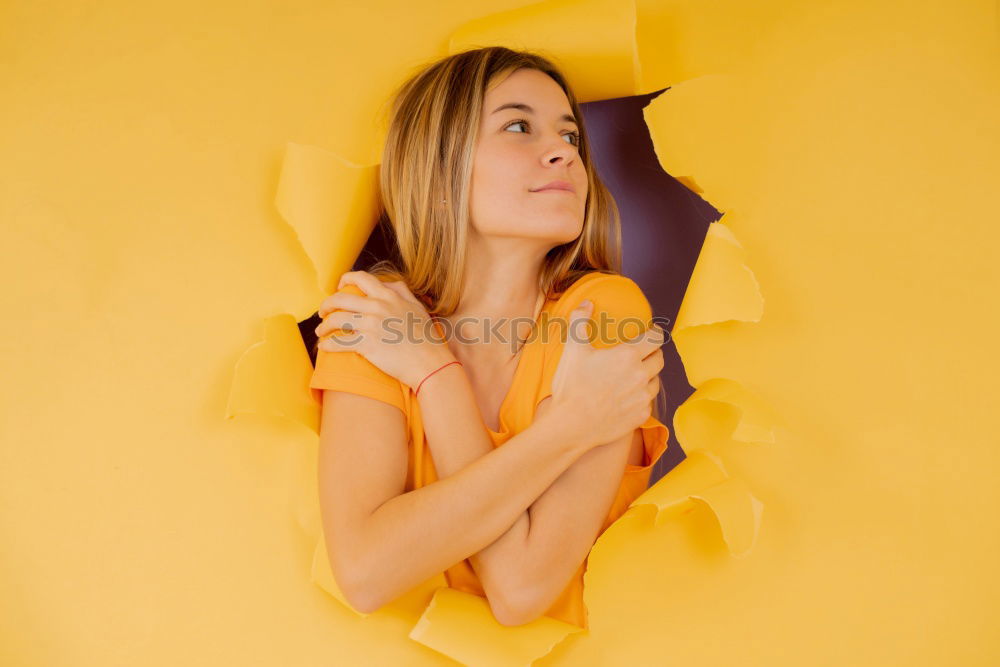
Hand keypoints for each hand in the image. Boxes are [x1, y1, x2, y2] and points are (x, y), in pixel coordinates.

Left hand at [315, 270, 455, 388]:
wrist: (430, 363)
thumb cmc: (426, 338)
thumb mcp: (417, 308)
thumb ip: (402, 292)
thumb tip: (389, 284)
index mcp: (389, 296)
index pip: (361, 278)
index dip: (345, 280)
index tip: (339, 287)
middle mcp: (377, 307)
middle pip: (340, 299)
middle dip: (326, 305)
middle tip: (322, 312)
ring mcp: (371, 326)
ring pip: (335, 320)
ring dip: (324, 326)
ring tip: (320, 332)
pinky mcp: (367, 345)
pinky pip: (338, 343)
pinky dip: (327, 345)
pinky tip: (324, 347)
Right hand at [547, 299, 665, 449]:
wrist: (571, 425)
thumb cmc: (572, 386)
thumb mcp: (573, 349)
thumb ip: (580, 321)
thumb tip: (586, 303)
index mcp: (629, 356)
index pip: (656, 338)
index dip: (655, 333)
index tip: (651, 332)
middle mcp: (642, 375)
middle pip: (659, 358)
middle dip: (653, 353)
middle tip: (642, 353)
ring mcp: (643, 397)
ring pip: (656, 380)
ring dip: (649, 375)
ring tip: (635, 375)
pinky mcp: (641, 415)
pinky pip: (648, 401)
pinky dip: (641, 396)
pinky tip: (628, 396)